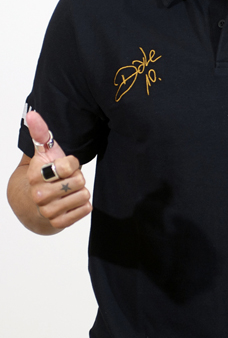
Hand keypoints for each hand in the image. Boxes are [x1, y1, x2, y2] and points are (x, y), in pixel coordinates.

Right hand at [26, 111, 91, 229]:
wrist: (35, 201)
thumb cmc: (46, 172)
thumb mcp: (44, 151)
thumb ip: (41, 132)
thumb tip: (32, 114)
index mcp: (36, 174)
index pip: (70, 165)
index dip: (72, 163)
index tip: (64, 166)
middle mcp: (39, 194)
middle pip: (79, 181)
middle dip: (77, 178)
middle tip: (66, 180)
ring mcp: (48, 211)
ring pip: (84, 195)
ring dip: (80, 192)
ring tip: (68, 191)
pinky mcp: (58, 223)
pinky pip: (85, 210)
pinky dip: (83, 205)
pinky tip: (71, 202)